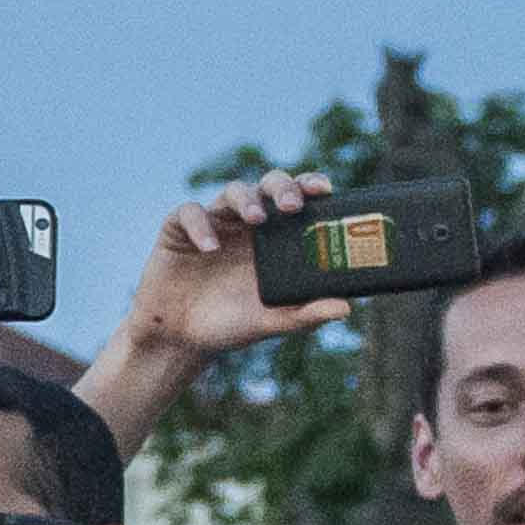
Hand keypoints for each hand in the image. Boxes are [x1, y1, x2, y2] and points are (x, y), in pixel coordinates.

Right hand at [119, 171, 357, 364]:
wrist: (181, 339)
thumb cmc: (230, 325)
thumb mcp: (271, 321)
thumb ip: (306, 314)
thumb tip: (346, 308)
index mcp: (274, 237)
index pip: (297, 199)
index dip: (310, 186)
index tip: (325, 190)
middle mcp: (246, 224)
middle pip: (268, 185)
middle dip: (282, 187)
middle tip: (292, 205)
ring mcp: (214, 223)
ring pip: (233, 191)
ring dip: (248, 199)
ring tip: (257, 219)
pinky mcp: (179, 230)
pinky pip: (189, 213)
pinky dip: (201, 225)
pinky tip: (210, 248)